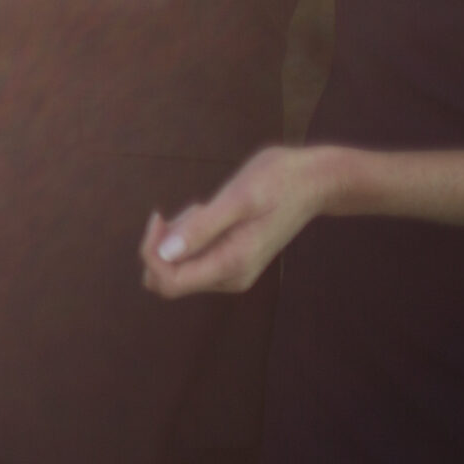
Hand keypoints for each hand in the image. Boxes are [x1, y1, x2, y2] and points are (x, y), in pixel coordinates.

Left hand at [139, 144, 354, 296]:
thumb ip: (202, 229)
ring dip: (178, 236)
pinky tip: (210, 211)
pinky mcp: (230, 258)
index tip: (160, 218)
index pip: (168, 282)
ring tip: (208, 209)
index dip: (151, 253)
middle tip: (191, 212)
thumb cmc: (278, 183)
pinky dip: (188, 233)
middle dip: (163, 245)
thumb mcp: (237, 199)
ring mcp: (230, 270)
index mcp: (230, 267)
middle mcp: (229, 277)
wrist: (313, 182)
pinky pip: (192, 256)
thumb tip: (164, 254)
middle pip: (168, 278)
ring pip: (177, 266)